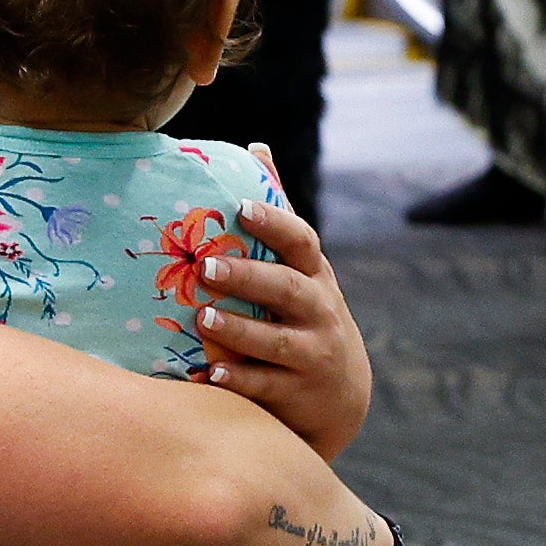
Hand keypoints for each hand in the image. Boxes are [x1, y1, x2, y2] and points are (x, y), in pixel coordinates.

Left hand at [192, 197, 372, 456]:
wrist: (342, 398)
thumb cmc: (306, 318)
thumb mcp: (303, 269)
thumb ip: (278, 216)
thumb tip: (257, 147)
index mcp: (315, 276)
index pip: (301, 242)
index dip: (274, 223)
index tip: (241, 207)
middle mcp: (320, 312)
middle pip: (287, 289)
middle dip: (248, 276)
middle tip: (206, 266)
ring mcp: (313, 355)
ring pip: (276, 341)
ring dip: (239, 329)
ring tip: (202, 318)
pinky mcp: (300, 394)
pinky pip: (268, 386)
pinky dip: (241, 379)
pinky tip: (211, 372)